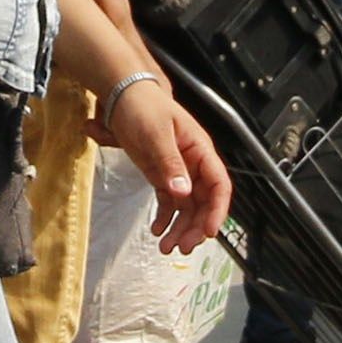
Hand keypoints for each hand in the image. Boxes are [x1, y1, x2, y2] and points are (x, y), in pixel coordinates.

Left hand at [101, 73, 231, 252]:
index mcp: (200, 150)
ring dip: (179, 228)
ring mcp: (177, 171)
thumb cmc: (143, 107)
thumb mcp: (156, 134)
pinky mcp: (161, 175)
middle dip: (195, 227)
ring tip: (166, 248)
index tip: (209, 232)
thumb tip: (183, 193)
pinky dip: (165, 218)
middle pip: (204, 202)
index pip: (218, 184)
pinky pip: (169, 202)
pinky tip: (156, 231)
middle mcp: (193, 164)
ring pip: (187, 207)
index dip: (217, 210)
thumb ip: (170, 164)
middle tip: (181, 248)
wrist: (122, 94)